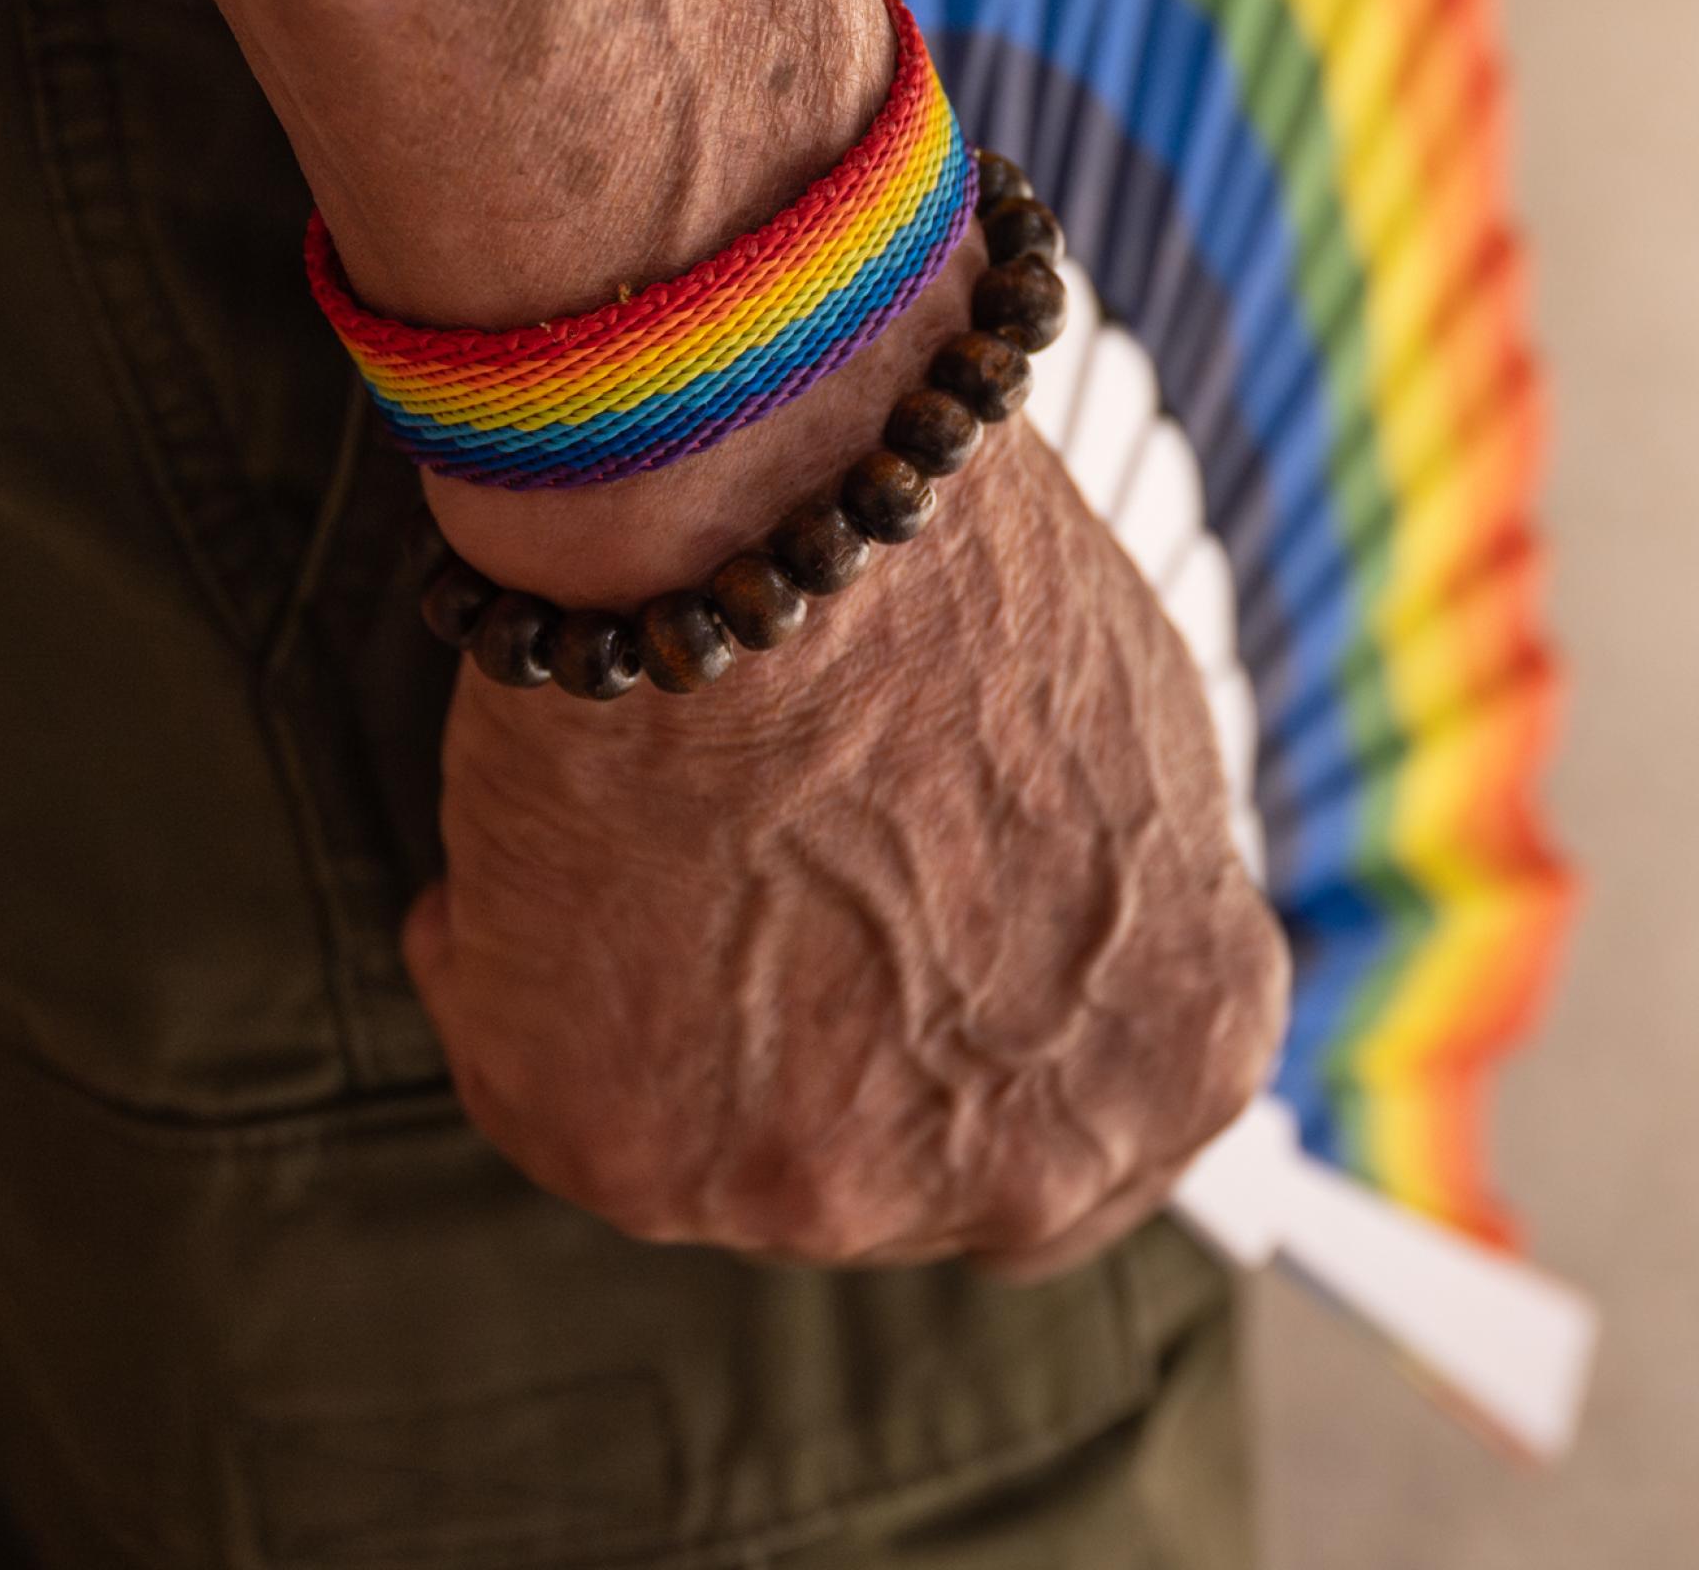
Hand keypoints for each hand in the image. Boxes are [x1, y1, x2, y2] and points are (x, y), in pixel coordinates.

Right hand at [402, 411, 1289, 1276]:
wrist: (782, 510)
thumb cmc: (958, 578)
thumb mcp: (1137, 743)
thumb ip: (1112, 908)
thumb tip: (1039, 936)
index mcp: (1178, 1049)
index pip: (1091, 1151)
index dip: (981, 1060)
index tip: (909, 991)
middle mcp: (1022, 1165)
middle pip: (904, 1168)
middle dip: (835, 1058)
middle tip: (762, 905)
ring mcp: (825, 1188)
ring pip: (716, 1134)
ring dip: (671, 1007)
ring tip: (650, 821)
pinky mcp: (631, 1156)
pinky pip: (546, 1083)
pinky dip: (520, 971)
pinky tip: (551, 837)